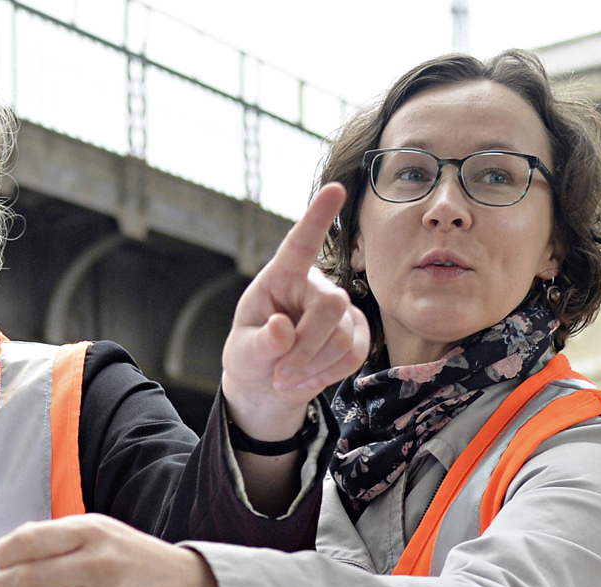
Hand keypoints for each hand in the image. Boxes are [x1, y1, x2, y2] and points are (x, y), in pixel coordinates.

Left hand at [222, 183, 369, 439]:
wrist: (270, 384)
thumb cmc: (252, 357)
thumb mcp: (243, 354)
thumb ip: (259, 344)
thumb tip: (282, 330)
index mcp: (281, 277)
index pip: (300, 244)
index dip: (317, 217)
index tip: (335, 188)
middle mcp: (314, 285)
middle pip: (330, 306)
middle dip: (306, 348)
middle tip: (279, 377)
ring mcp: (340, 308)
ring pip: (343, 338)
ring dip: (312, 367)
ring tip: (285, 378)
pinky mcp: (357, 332)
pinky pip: (355, 355)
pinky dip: (328, 375)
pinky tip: (307, 378)